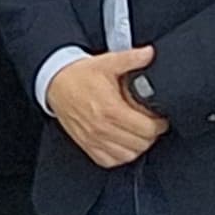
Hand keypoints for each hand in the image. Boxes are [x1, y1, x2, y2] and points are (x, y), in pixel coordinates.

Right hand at [44, 48, 165, 167]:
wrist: (55, 83)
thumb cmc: (79, 75)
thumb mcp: (106, 62)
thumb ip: (131, 58)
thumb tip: (150, 53)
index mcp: (111, 109)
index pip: (147, 129)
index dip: (159, 124)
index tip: (159, 118)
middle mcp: (102, 128)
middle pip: (140, 144)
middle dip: (150, 135)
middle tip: (150, 124)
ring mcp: (94, 139)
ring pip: (128, 155)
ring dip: (137, 146)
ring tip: (138, 133)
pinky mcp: (87, 145)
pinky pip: (110, 160)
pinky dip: (120, 155)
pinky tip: (122, 143)